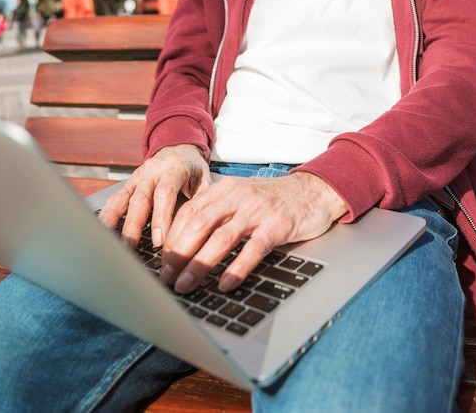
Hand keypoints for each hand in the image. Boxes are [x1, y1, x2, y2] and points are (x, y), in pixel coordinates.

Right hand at [98, 144, 210, 248]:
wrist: (179, 149)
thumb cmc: (193, 168)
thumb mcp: (205, 179)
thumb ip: (202, 199)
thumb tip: (197, 226)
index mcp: (174, 168)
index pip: (165, 194)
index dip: (161, 217)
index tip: (160, 240)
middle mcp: (153, 171)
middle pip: (140, 199)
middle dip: (134, 225)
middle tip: (130, 247)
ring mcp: (138, 177)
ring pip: (123, 199)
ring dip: (115, 222)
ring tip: (110, 242)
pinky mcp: (128, 183)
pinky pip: (115, 199)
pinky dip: (107, 215)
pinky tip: (102, 230)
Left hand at [160, 171, 348, 293]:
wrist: (314, 190)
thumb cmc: (275, 199)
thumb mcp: (242, 197)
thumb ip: (219, 212)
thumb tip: (189, 242)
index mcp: (225, 190)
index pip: (189, 213)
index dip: (171, 239)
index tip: (161, 261)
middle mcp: (238, 197)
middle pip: (198, 225)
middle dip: (178, 254)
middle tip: (165, 278)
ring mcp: (258, 211)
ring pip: (221, 238)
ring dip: (199, 264)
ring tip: (184, 285)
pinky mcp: (277, 225)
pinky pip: (253, 249)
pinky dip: (237, 268)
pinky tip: (225, 283)